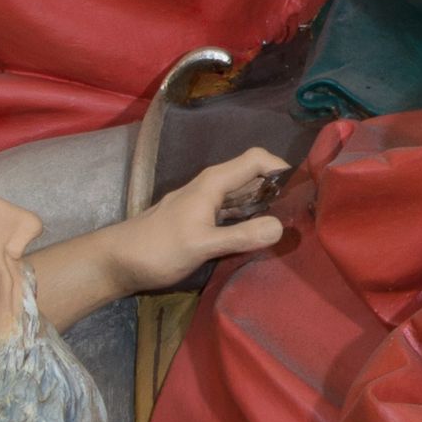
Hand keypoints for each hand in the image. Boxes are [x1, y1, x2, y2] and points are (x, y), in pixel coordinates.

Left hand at [116, 147, 288, 292]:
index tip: (304, 191)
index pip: (257, 159)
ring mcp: (204, 204)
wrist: (116, 262)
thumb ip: (241, 236)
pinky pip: (233, 212)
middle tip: (304, 212)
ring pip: (243, 195)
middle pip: (253, 176)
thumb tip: (281, 227)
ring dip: (265, 205)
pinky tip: (259, 237)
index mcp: (213, 183)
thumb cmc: (157, 249)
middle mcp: (211, 187)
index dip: (282, 168)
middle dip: (279, 188)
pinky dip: (249, 219)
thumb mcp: (202, 245)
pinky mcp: (200, 221)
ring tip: (290, 225)